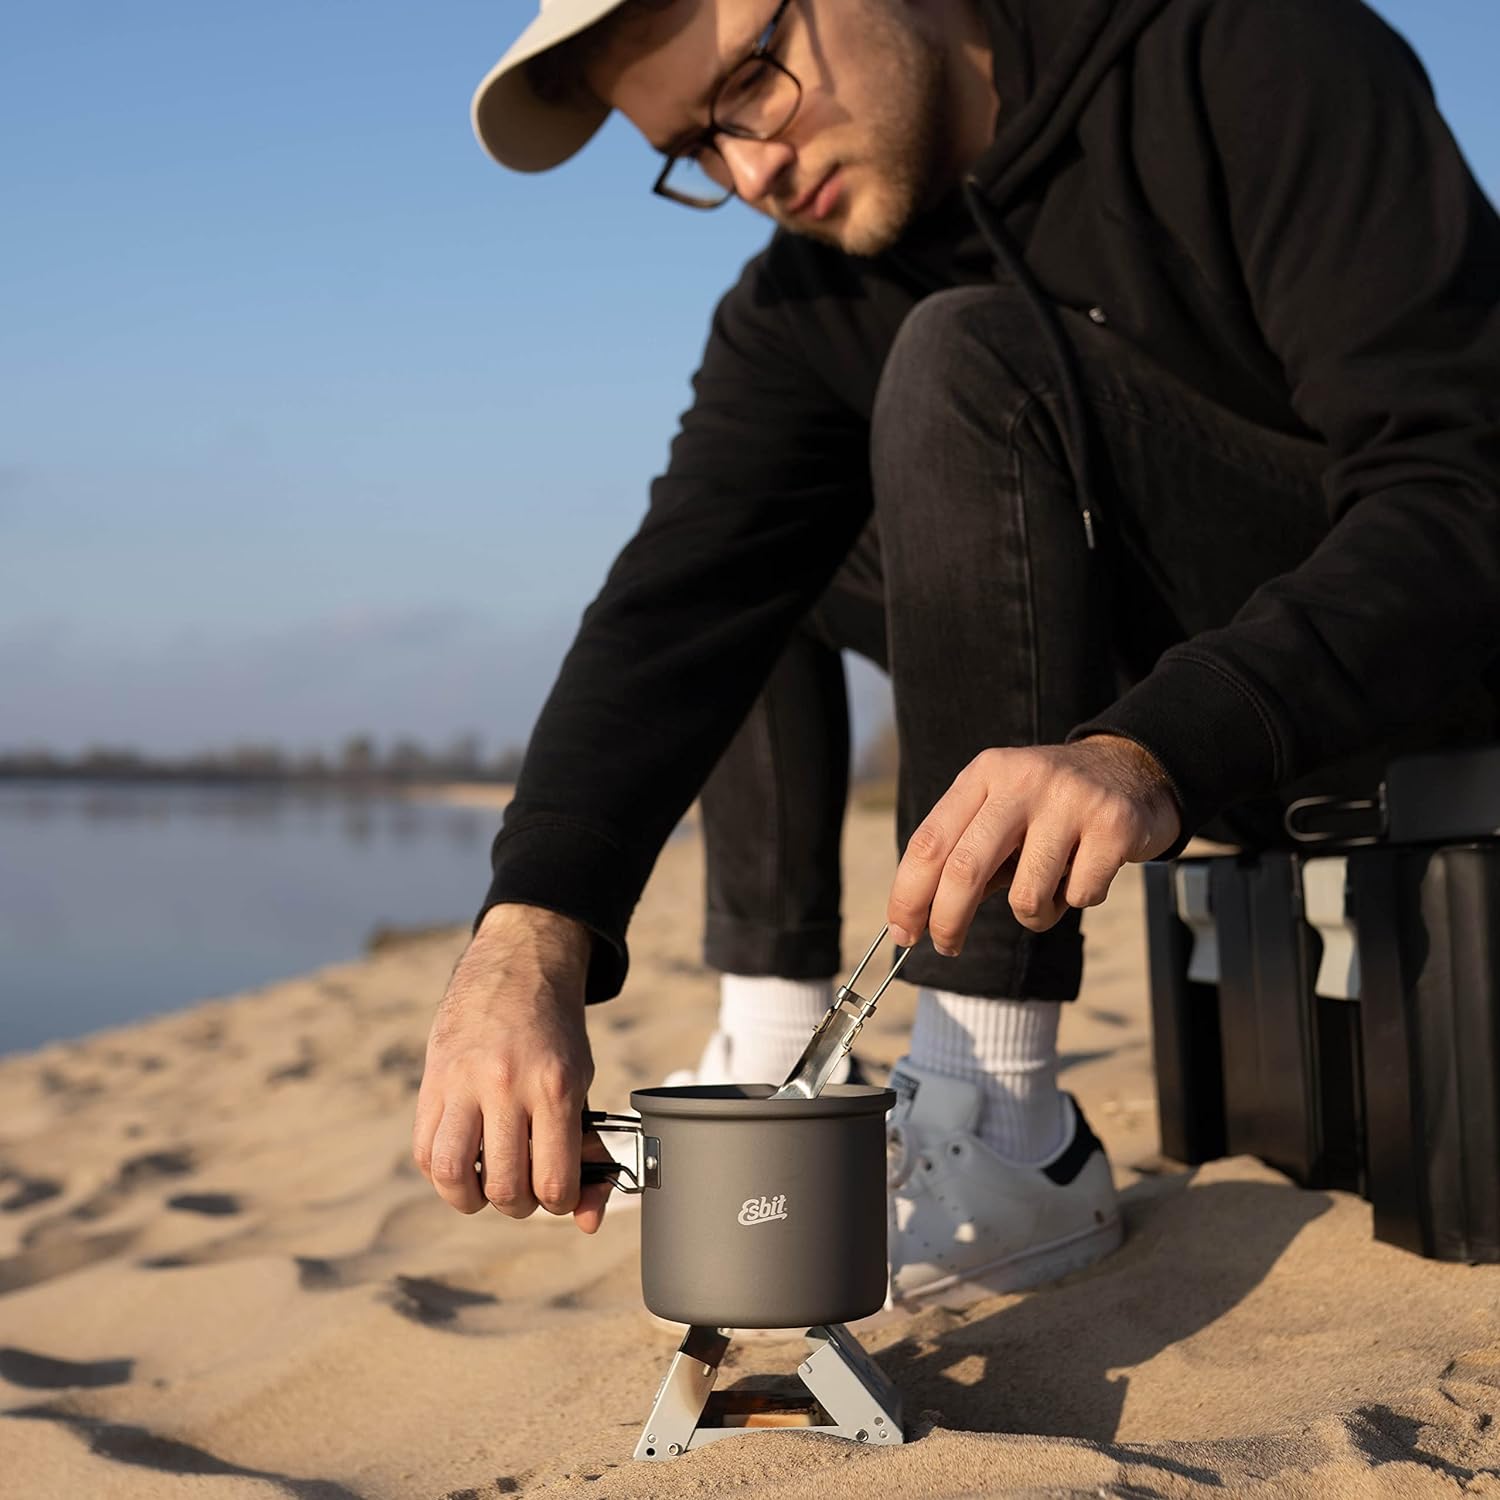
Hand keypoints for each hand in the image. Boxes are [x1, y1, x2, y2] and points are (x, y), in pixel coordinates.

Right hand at [412, 903, 611, 1231]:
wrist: (518, 965)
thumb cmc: (556, 1032)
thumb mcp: (582, 1080)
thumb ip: (584, 1147)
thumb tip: (588, 1220)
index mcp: (555, 1086)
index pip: (553, 1182)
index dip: (561, 1203)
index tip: (560, 1191)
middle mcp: (507, 1085)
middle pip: (504, 1187)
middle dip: (518, 1204)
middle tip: (525, 1186)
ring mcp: (464, 1082)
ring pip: (451, 1176)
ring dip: (470, 1198)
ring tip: (485, 1185)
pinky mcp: (433, 1080)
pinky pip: (424, 1149)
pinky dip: (442, 1171)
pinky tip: (463, 1158)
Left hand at [887, 735, 1181, 953]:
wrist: (1135, 770)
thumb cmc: (1050, 807)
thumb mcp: (1001, 812)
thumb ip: (965, 856)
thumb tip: (920, 920)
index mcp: (985, 774)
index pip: (930, 841)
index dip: (908, 894)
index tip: (903, 932)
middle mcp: (1023, 779)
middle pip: (964, 869)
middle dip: (947, 921)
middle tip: (946, 947)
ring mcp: (1071, 800)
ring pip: (1027, 895)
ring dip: (1033, 914)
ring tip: (1049, 892)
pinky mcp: (1114, 825)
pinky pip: (1079, 896)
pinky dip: (1078, 899)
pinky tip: (1088, 872)